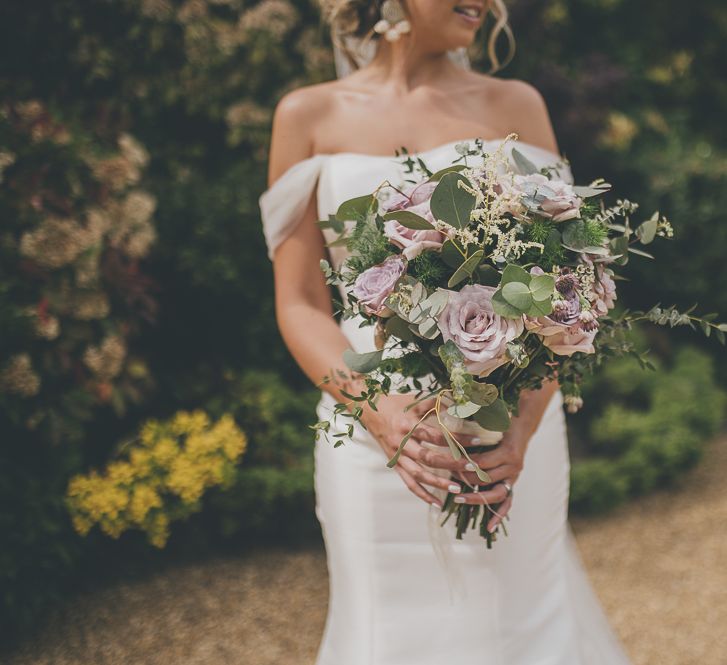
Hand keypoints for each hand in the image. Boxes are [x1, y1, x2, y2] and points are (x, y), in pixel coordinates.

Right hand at [360, 393, 480, 507]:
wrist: (367, 409)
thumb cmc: (394, 403)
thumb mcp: (414, 401)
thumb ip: (434, 405)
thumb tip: (459, 406)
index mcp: (408, 424)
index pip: (437, 434)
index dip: (456, 439)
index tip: (477, 441)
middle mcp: (401, 442)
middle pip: (429, 457)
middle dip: (452, 463)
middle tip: (472, 466)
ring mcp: (397, 455)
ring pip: (419, 474)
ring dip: (438, 483)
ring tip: (458, 489)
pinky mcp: (394, 464)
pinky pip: (408, 483)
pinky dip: (423, 495)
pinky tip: (437, 503)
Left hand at [450, 381, 558, 530]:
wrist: (523, 423)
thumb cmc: (502, 416)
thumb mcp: (490, 413)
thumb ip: (474, 413)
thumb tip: (452, 404)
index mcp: (508, 451)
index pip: (484, 463)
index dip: (467, 465)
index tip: (450, 465)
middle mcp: (514, 466)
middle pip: (487, 479)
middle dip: (466, 481)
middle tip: (448, 481)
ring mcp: (514, 476)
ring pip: (496, 494)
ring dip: (477, 500)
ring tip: (458, 500)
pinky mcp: (511, 482)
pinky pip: (507, 503)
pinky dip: (498, 515)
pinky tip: (487, 528)